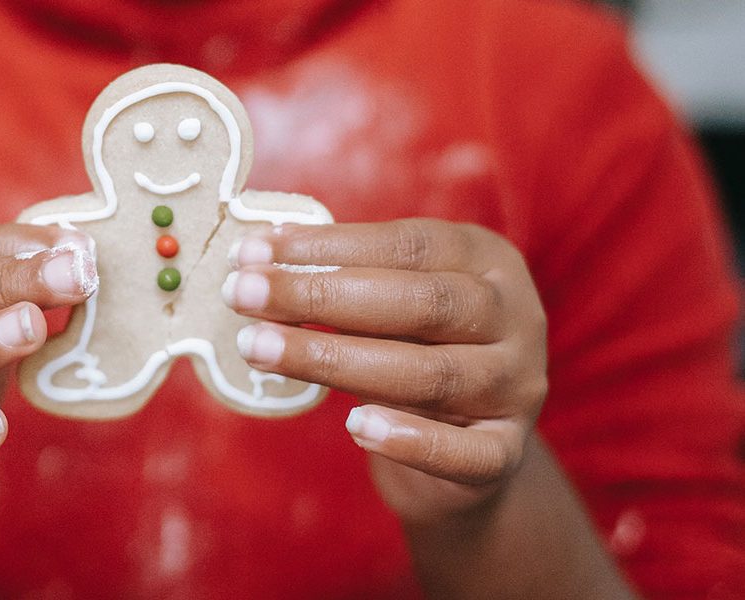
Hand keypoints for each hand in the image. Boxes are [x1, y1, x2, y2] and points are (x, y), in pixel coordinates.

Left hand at [224, 218, 546, 523]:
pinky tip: (355, 427)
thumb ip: (345, 278)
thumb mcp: (391, 304)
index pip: (407, 245)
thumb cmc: (413, 350)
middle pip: (420, 304)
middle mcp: (515, 317)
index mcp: (486, 260)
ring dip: (336, 361)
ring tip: (259, 348)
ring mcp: (517, 387)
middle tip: (241, 295)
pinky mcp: (505, 453)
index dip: (327, 246)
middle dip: (320, 296)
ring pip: (432, 375)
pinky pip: (464, 453)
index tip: (251, 251)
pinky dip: (411, 440)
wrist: (469, 450)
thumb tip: (255, 258)